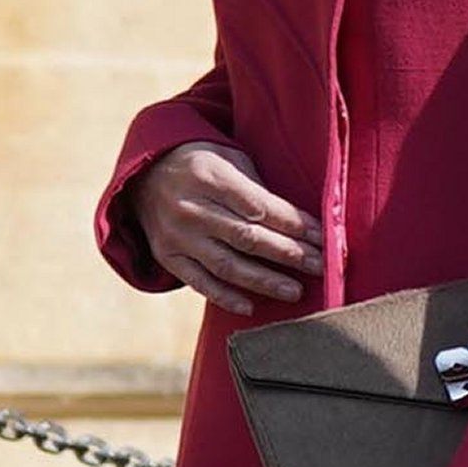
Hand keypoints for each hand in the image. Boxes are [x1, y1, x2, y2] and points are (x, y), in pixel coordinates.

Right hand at [129, 141, 324, 315]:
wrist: (145, 174)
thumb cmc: (202, 164)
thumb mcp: (228, 159)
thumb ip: (257, 188)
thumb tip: (300, 222)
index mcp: (210, 177)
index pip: (260, 207)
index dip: (294, 224)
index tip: (322, 237)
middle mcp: (191, 208)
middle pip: (247, 238)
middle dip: (288, 254)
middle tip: (320, 266)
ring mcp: (177, 236)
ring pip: (227, 265)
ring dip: (264, 281)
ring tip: (295, 291)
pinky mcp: (168, 257)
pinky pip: (199, 283)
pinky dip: (225, 297)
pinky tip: (251, 307)